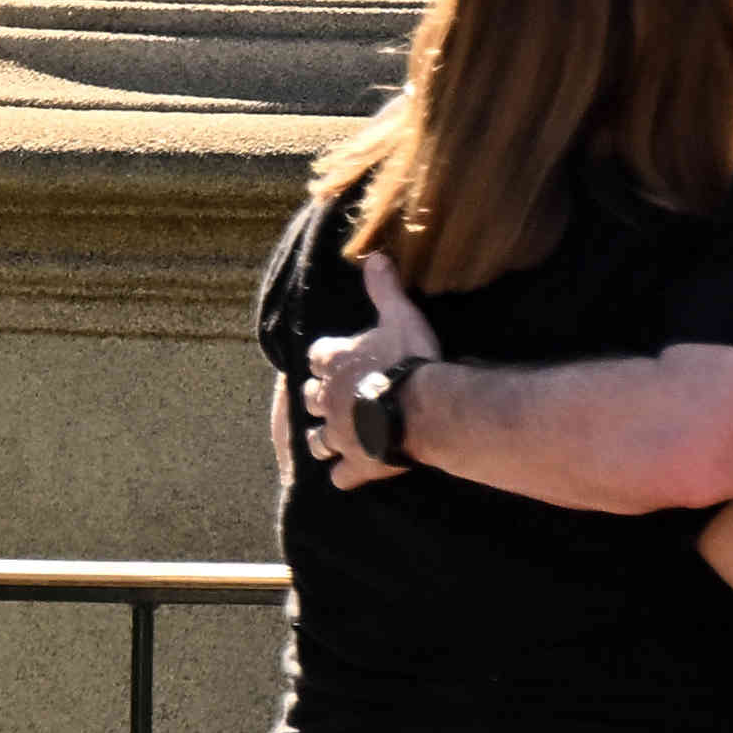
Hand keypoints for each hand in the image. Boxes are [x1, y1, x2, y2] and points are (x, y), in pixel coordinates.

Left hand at [299, 253, 444, 482]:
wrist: (423, 408)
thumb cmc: (409, 358)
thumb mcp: (399, 315)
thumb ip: (384, 288)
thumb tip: (376, 256)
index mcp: (335, 361)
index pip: (317, 356)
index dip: (326, 358)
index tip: (335, 358)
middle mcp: (328, 399)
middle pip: (309, 398)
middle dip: (319, 398)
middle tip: (336, 398)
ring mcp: (339, 435)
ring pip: (316, 441)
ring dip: (323, 438)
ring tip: (335, 437)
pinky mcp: (356, 464)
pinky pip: (340, 476)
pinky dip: (344, 475)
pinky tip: (351, 473)